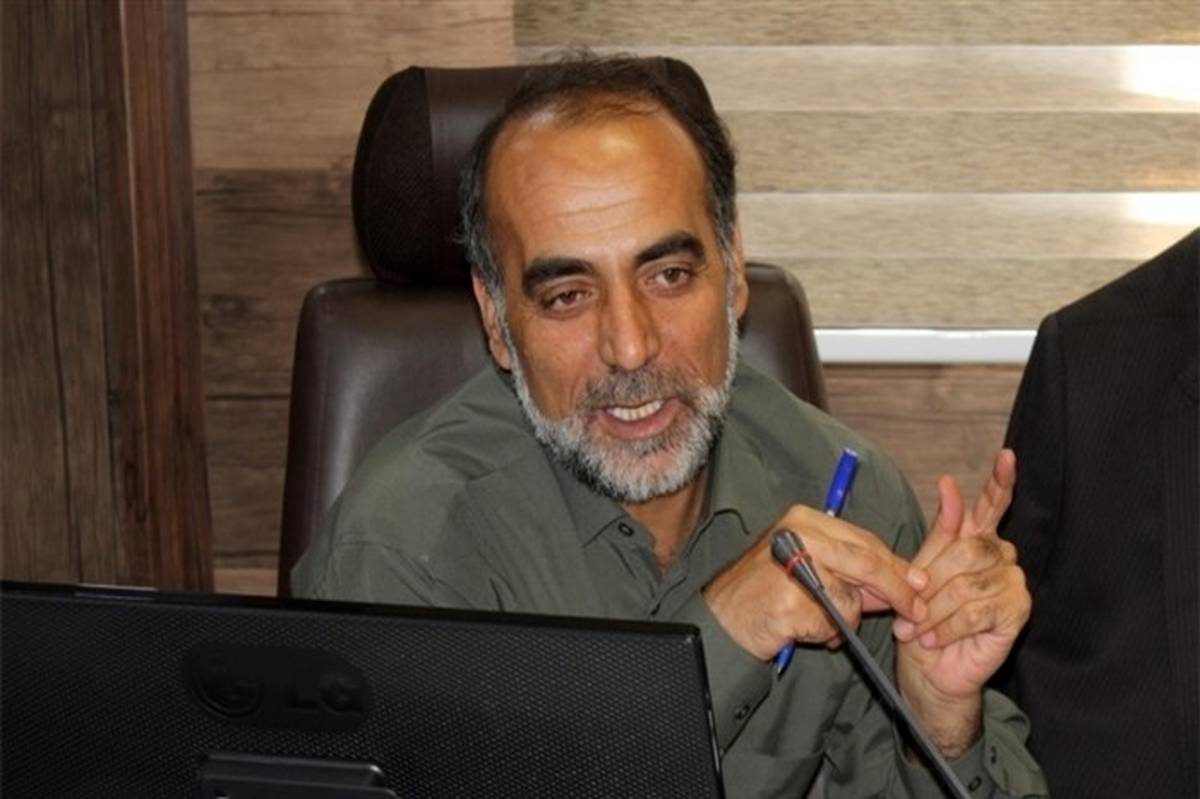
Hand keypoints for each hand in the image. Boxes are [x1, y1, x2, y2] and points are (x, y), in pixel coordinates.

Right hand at [705, 504, 927, 660]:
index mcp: (805, 520)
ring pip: (851, 598)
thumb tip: (903, 582)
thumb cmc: (764, 592)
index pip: (865, 541)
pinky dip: (825, 633)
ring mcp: (795, 568)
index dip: (896, 565)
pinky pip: (832, 624)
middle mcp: (800, 536)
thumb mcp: (808, 568)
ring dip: (843, 618)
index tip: (919, 584)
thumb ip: (851, 571)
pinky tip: (800, 628)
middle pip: (868, 563)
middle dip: (898, 590)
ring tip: (813, 619)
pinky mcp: (793, 602)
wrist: (722, 620)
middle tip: (916, 610)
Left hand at [893, 449, 1030, 756]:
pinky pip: (976, 611)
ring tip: (917, 627)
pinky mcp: (1017, 612)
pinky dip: (946, 627)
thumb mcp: (919, 569)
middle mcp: (1000, 556)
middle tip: (910, 604)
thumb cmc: (920, 617)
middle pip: (968, 549)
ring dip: (934, 610)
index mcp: (975, 539)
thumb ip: (939, 532)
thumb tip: (950, 486)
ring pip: (968, 583)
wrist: (928, 666)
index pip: (993, 504)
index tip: (1006, 455)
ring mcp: (1012, 582)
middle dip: (931, 579)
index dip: (1000, 481)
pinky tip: (934, 638)